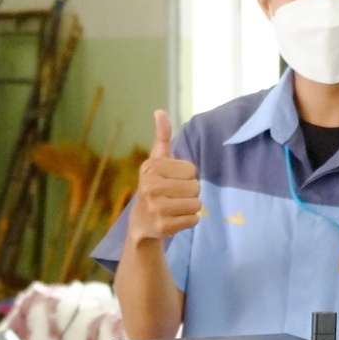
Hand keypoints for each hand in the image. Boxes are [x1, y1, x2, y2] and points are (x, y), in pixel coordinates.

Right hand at [126, 110, 201, 244]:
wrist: (141, 223)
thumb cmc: (154, 185)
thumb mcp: (157, 160)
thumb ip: (162, 137)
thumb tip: (160, 111)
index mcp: (151, 168)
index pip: (191, 169)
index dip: (186, 175)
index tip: (171, 180)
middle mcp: (150, 187)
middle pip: (196, 187)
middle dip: (190, 192)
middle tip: (174, 196)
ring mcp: (156, 209)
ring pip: (196, 204)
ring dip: (191, 207)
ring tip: (175, 207)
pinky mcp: (163, 227)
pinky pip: (194, 220)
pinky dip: (189, 220)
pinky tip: (174, 219)